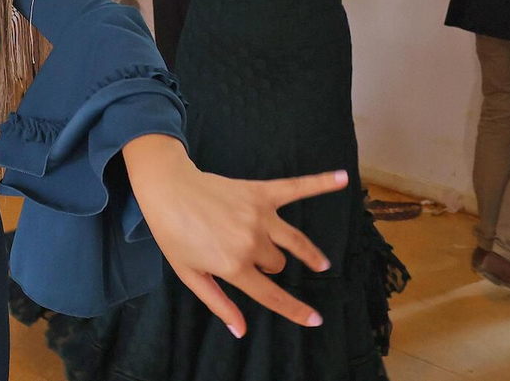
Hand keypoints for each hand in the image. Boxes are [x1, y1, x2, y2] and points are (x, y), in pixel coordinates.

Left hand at [124, 135, 345, 335]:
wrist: (167, 189)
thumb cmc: (173, 234)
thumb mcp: (189, 275)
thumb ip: (218, 302)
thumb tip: (240, 330)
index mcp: (234, 266)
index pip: (272, 295)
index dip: (296, 310)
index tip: (316, 319)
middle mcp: (252, 243)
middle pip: (277, 263)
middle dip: (268, 265)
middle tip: (247, 255)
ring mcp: (259, 216)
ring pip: (292, 242)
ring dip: (307, 253)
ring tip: (320, 263)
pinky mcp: (261, 192)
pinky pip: (296, 188)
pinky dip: (320, 183)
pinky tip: (342, 179)